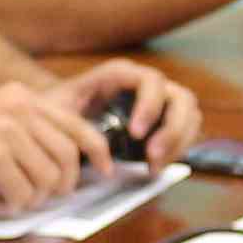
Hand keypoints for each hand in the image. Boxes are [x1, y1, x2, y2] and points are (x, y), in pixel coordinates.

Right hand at [0, 80, 107, 213]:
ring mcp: (1, 130)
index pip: (78, 126)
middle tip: (38, 197)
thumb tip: (69, 161)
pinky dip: (10, 206)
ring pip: (46, 180)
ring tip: (7, 198)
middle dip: (59, 187)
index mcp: (21, 96)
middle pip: (67, 158)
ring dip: (30, 199)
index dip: (99, 154)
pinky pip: (20, 193)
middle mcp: (16, 107)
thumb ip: (30, 132)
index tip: (105, 171)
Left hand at [56, 58, 196, 161]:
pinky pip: (185, 131)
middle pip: (180, 98)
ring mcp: (157, 103)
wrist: (54, 116)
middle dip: (172, 129)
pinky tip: (154, 167)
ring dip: (178, 142)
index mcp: (120, 75)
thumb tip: (101, 151)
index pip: (150, 81)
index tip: (135, 134)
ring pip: (189, 114)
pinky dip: (177, 150)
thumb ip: (77, 125)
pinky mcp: (161, 122)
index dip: (149, 106)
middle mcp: (144, 85)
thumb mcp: (58, 112)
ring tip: (154, 165)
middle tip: (153, 156)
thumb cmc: (55, 109)